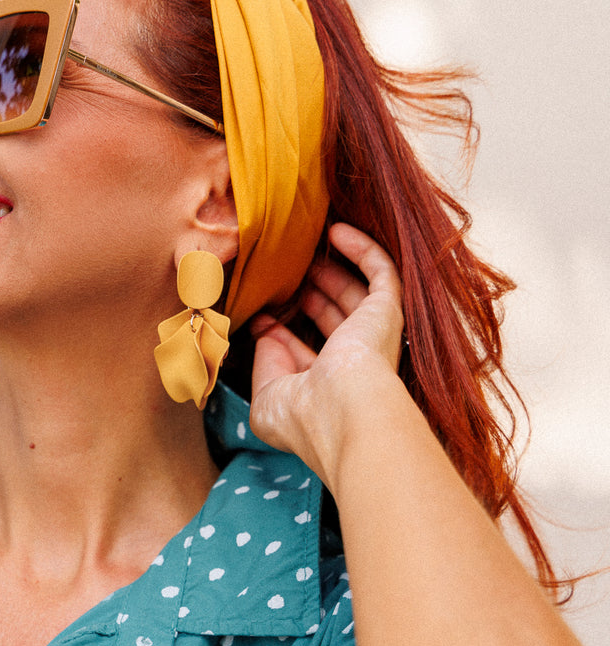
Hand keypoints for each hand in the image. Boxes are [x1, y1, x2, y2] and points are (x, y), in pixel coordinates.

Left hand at [249, 223, 404, 484]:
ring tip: (304, 249)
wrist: (341, 412)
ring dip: (330, 271)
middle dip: (309, 296)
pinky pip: (380, 270)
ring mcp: (374, 336)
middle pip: (332, 320)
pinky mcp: (387, 311)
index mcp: (327, 389)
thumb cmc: (303, 414)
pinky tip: (336, 231)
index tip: (259, 313)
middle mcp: (355, 365)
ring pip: (355, 294)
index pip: (305, 354)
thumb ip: (263, 364)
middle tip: (283, 274)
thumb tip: (265, 334)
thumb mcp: (266, 396)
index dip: (281, 332)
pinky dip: (361, 249)